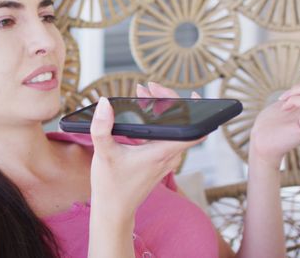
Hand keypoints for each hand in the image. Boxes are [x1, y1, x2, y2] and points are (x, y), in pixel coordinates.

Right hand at [89, 82, 202, 218]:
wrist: (114, 210)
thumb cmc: (111, 185)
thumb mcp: (103, 154)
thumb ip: (102, 127)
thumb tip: (104, 103)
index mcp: (161, 153)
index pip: (194, 130)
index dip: (198, 111)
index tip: (190, 94)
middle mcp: (169, 157)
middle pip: (183, 124)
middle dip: (168, 101)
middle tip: (148, 88)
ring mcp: (165, 161)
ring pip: (175, 131)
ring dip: (164, 112)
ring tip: (145, 97)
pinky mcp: (159, 163)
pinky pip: (168, 138)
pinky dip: (160, 124)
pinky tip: (144, 116)